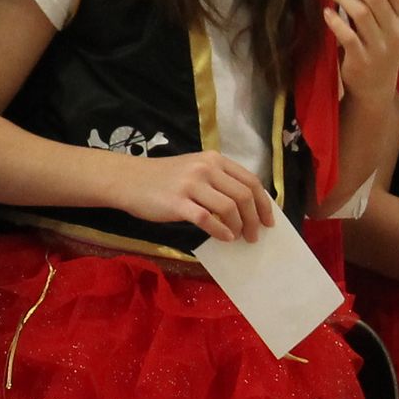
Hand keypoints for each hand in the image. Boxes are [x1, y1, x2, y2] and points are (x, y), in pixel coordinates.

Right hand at [122, 149, 276, 241]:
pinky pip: (207, 219)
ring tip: (240, 238)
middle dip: (255, 219)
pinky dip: (221, 231)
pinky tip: (225, 238)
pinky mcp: (178, 202)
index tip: (269, 221)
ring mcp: (192, 185)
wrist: (129, 180)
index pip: (251, 181)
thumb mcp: (195, 170)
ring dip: (240, 227)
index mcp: (215, 160)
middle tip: (255, 235)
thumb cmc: (164, 178)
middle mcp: (206, 168)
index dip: (264, 203)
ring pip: (229, 208)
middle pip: (244, 195)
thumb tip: (246, 208)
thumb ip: (219, 182)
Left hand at [325, 0, 398, 101]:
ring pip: (360, 13)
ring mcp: (380, 47)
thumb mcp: (389, 25)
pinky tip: (326, 12)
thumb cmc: (379, 46)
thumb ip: (380, 1)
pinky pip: (347, 36)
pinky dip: (335, 22)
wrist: (375, 86)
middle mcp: (396, 32)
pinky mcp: (362, 60)